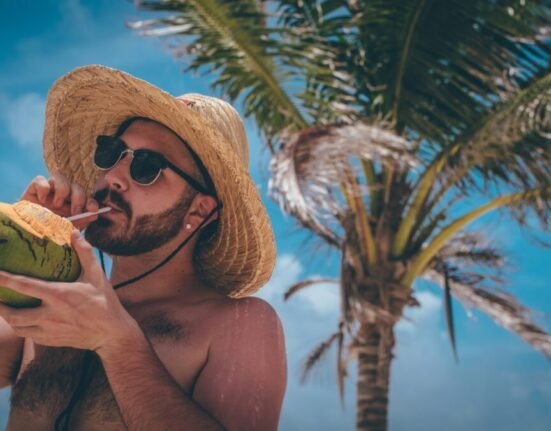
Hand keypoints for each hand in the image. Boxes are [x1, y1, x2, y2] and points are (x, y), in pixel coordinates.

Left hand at [0, 230, 137, 352]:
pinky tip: (22, 321)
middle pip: (12, 313)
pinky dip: (21, 327)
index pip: (24, 285)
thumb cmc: (104, 302)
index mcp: (59, 295)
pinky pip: (28, 335)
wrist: (111, 334)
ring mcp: (49, 331)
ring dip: (7, 318)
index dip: (4, 279)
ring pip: (17, 327)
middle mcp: (50, 315)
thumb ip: (84, 253)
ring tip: (3, 308)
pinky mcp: (51, 340)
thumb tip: (73, 232)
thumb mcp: (97, 275)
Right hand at [20, 173, 99, 230]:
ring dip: (63, 190)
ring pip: (60, 178)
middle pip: (77, 186)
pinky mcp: (34, 188)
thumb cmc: (49, 232)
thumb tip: (94, 215)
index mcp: (72, 205)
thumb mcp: (66, 230)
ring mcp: (49, 191)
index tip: (94, 210)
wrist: (27, 233)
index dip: (91, 202)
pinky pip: (41, 180)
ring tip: (57, 204)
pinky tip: (42, 200)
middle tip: (75, 211)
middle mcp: (63, 196)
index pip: (87, 198)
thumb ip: (80, 223)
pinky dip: (43, 188)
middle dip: (79, 198)